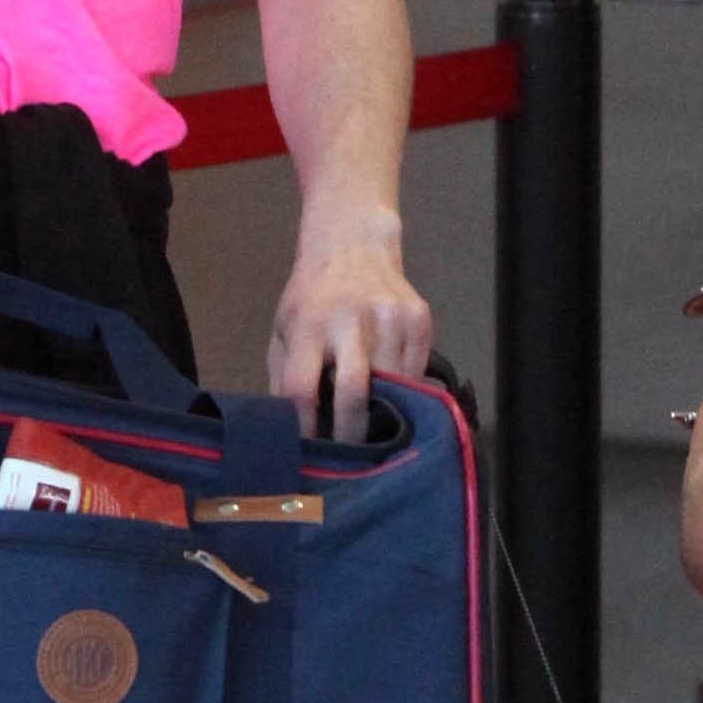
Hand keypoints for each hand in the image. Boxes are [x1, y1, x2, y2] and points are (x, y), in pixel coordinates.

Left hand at [269, 212, 433, 439]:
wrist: (353, 245)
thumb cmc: (312, 297)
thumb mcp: (284, 329)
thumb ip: (283, 376)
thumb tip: (288, 429)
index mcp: (308, 324)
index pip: (302, 387)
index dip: (305, 427)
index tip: (311, 450)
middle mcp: (350, 319)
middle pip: (354, 392)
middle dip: (352, 433)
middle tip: (351, 457)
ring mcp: (390, 317)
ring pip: (393, 388)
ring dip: (384, 414)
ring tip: (374, 430)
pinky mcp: (419, 318)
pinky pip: (417, 374)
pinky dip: (407, 393)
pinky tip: (396, 396)